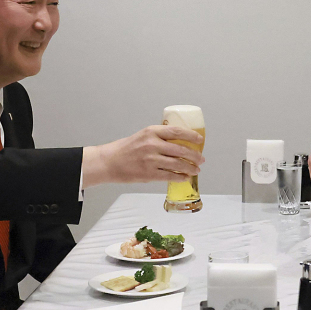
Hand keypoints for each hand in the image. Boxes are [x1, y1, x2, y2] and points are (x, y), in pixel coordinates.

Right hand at [82, 125, 204, 186]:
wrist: (108, 162)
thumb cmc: (126, 149)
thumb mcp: (143, 136)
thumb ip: (159, 138)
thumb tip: (180, 143)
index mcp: (151, 131)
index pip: (177, 131)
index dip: (191, 135)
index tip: (200, 140)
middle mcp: (152, 144)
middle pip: (181, 149)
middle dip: (195, 155)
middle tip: (201, 159)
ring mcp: (150, 160)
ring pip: (178, 164)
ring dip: (190, 168)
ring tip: (196, 170)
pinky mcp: (148, 174)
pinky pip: (169, 176)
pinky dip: (180, 177)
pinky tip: (185, 177)